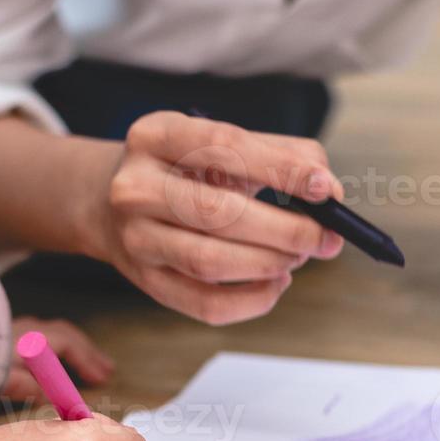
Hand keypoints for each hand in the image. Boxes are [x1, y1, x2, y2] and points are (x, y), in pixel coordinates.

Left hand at [3, 316, 113, 403]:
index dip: (88, 362)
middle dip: (89, 352)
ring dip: (76, 348)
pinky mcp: (6, 334)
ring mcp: (17, 328)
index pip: (70, 345)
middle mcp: (29, 328)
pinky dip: (59, 346)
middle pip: (68, 335)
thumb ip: (28, 388)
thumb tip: (45, 397)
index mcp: (34, 338)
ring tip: (89, 362)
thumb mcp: (4, 380)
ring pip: (56, 333)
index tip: (102, 379)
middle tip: (108, 368)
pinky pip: (43, 336)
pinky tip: (57, 358)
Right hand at [84, 111, 345, 324]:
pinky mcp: (145, 282)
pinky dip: (253, 301)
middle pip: (218, 213)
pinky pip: (205, 305)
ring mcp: (135, 238)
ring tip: (298, 256)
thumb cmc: (184, 170)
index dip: (280, 169)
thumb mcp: (220, 145)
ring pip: (211, 262)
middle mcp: (135, 187)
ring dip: (269, 264)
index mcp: (156, 135)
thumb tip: (329, 192)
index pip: (224, 146)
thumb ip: (280, 155)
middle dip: (285, 230)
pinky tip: (276, 283)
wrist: (109, 202)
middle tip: (326, 239)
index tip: (324, 189)